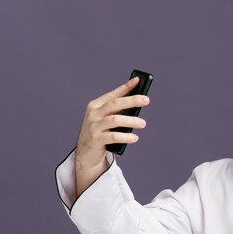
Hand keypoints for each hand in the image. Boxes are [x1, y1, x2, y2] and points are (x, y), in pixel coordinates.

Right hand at [75, 77, 149, 195]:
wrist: (86, 153)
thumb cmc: (100, 133)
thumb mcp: (106, 119)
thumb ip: (118, 110)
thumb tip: (138, 101)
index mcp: (96, 105)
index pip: (113, 94)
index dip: (126, 87)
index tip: (138, 80)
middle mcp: (93, 114)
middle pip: (114, 104)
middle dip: (131, 100)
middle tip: (146, 100)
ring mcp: (93, 126)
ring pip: (115, 120)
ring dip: (131, 121)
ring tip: (143, 123)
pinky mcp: (96, 139)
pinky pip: (113, 136)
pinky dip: (126, 137)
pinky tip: (135, 138)